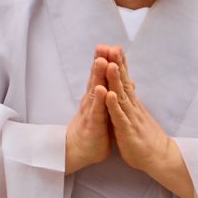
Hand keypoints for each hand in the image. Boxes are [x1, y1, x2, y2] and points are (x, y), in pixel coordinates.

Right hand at [63, 55, 112, 172]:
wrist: (78, 150)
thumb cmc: (93, 129)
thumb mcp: (104, 109)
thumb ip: (110, 93)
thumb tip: (119, 80)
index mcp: (97, 97)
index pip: (102, 75)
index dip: (107, 61)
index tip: (112, 46)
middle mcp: (92, 100)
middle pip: (97, 78)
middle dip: (100, 61)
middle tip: (104, 46)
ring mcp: (91, 111)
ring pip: (95, 90)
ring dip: (97, 75)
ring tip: (101, 61)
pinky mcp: (92, 123)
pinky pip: (96, 111)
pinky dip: (99, 100)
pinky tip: (102, 90)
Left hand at [97, 47, 193, 197]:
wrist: (160, 157)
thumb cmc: (145, 137)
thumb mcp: (136, 115)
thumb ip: (131, 101)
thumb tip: (129, 86)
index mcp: (132, 103)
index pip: (125, 80)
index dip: (120, 64)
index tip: (113, 47)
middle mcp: (133, 107)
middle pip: (124, 82)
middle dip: (118, 64)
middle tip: (113, 47)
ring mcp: (131, 118)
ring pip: (122, 96)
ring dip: (116, 80)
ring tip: (110, 64)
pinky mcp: (128, 131)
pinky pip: (120, 116)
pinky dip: (114, 105)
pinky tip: (110, 94)